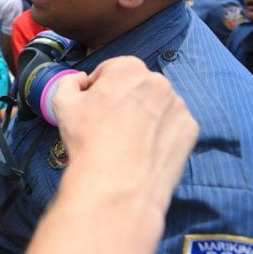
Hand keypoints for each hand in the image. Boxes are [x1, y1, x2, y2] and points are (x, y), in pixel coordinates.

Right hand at [52, 56, 197, 212]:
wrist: (117, 185)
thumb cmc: (88, 141)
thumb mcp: (62, 104)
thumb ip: (69, 82)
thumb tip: (80, 80)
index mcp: (127, 68)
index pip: (110, 70)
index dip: (98, 89)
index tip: (93, 108)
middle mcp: (158, 81)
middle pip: (136, 86)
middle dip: (124, 100)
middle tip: (109, 126)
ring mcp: (178, 105)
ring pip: (157, 105)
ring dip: (144, 115)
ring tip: (127, 141)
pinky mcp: (190, 129)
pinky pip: (172, 126)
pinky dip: (160, 134)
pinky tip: (144, 150)